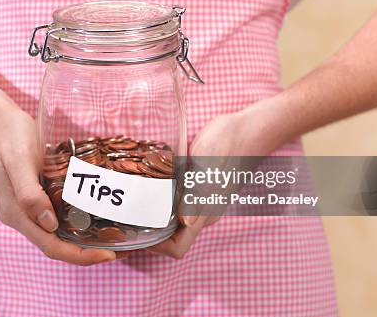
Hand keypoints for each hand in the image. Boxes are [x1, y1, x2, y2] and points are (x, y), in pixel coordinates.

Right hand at [0, 93, 117, 264]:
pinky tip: (91, 216)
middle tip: (117, 248)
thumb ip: (29, 193)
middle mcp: (19, 215)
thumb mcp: (19, 160)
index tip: (108, 255)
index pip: (50, 246)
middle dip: (85, 252)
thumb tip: (48, 224)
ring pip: (55, 233)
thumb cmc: (10, 135)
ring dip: (80, 240)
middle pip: (54, 244)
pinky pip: (54, 217)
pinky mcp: (31, 196)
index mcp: (15, 213)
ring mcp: (24, 207)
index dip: (80, 256)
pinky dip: (73, 222)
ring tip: (109, 236)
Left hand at [148, 104, 285, 258]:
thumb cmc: (226, 143)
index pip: (177, 247)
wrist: (247, 128)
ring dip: (156, 212)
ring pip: (175, 219)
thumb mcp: (206, 164)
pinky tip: (153, 182)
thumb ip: (197, 194)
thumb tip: (186, 221)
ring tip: (137, 196)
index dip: (156, 245)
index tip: (135, 229)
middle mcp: (204, 213)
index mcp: (205, 213)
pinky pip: (179, 203)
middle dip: (150, 229)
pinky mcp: (201, 189)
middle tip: (129, 211)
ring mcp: (204, 202)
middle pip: (173, 236)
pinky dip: (164, 199)